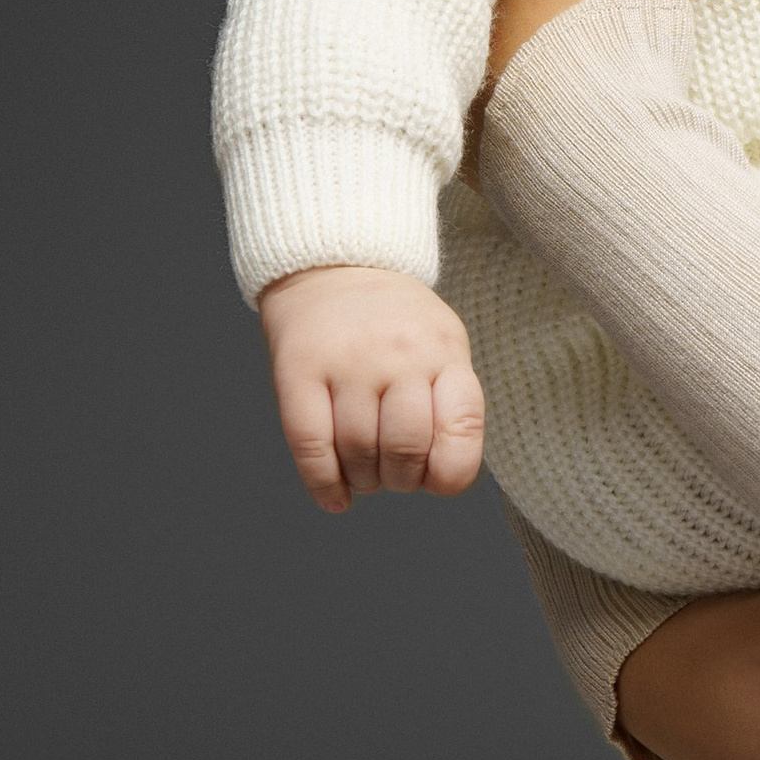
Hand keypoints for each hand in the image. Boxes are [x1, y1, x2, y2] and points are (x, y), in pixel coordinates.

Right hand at [258, 264, 485, 513]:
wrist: (335, 263)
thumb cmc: (396, 322)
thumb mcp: (442, 344)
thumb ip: (449, 401)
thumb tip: (441, 478)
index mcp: (444, 351)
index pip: (462, 427)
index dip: (451, 473)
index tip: (436, 481)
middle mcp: (398, 355)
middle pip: (405, 447)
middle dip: (402, 480)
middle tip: (395, 476)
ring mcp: (347, 361)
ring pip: (357, 451)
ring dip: (363, 481)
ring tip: (364, 475)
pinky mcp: (298, 369)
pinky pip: (310, 444)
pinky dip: (323, 483)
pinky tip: (334, 496)